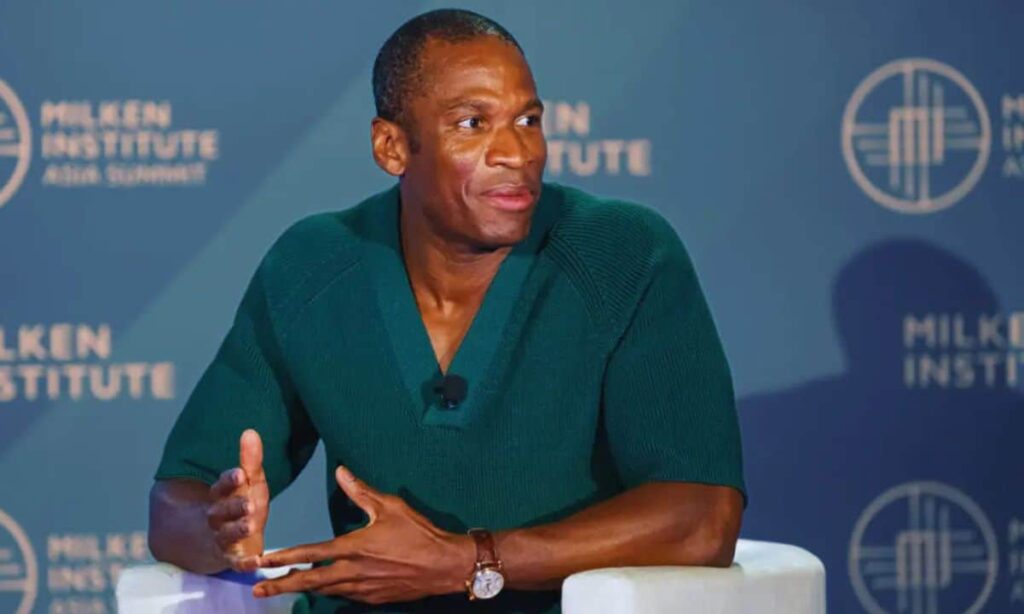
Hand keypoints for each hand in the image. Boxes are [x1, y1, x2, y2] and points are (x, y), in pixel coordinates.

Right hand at [206, 429, 269, 571]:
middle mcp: (217, 518)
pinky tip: (255, 562)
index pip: (222, 486)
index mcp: (221, 497)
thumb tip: (250, 431)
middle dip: (234, 507)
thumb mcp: (248, 483)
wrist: (219, 541)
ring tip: (251, 524)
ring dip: (238, 530)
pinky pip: (237, 563)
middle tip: (249, 503)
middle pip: (222, 511)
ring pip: (227, 535)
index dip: (230, 481)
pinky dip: (245, 563)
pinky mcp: (232, 559)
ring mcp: (223, 539)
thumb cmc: (239, 505)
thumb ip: (250, 460)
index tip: (240, 474)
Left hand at [253, 466, 473, 604]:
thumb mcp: (391, 506)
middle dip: (281, 585)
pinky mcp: (373, 599)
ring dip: (302, 589)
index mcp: (355, 547)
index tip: (262, 561)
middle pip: (309, 582)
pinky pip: (344, 596)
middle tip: (256, 589)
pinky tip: (322, 588)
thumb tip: (341, 471)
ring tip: (282, 587)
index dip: (284, 557)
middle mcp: (354, 572)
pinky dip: (328, 591)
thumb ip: (361, 491)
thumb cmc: (419, 532)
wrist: (445, 565)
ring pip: (325, 591)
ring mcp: (362, 589)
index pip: (311, 553)